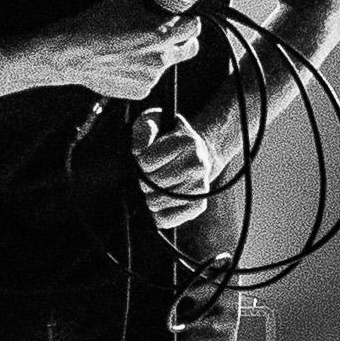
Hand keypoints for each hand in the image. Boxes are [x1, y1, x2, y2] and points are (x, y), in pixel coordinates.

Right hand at [43, 0, 204, 100]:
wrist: (71, 52)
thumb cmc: (97, 23)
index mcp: (162, 35)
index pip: (195, 27)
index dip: (189, 20)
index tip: (183, 19)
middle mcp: (162, 58)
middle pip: (191, 48)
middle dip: (184, 40)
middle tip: (169, 34)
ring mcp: (152, 77)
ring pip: (168, 64)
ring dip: (158, 55)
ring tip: (132, 47)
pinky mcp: (142, 91)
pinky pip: (150, 78)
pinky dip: (142, 71)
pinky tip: (123, 62)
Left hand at [132, 109, 215, 228]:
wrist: (197, 152)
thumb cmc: (168, 137)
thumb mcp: (154, 121)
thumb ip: (143, 130)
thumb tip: (138, 151)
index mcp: (187, 141)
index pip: (145, 163)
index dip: (138, 163)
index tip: (144, 159)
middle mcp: (198, 164)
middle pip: (151, 184)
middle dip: (143, 181)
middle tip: (148, 175)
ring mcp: (201, 186)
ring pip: (156, 202)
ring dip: (148, 197)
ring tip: (154, 188)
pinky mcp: (199, 204)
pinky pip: (167, 219)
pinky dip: (157, 214)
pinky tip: (159, 203)